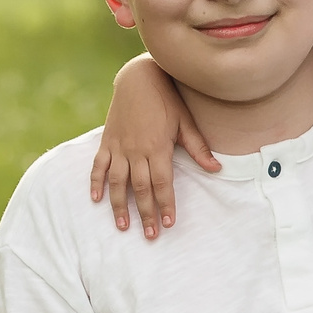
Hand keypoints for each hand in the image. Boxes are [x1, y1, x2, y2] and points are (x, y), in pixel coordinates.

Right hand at [88, 55, 216, 238]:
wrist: (138, 78)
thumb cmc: (166, 99)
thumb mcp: (185, 121)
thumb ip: (198, 148)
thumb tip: (216, 169)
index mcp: (157, 147)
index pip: (162, 183)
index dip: (165, 204)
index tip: (168, 224)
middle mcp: (136, 150)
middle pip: (140, 189)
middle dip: (145, 213)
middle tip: (149, 235)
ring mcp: (118, 147)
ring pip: (117, 182)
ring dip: (119, 206)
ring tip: (123, 226)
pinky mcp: (106, 142)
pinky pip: (98, 166)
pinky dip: (96, 183)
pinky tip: (96, 200)